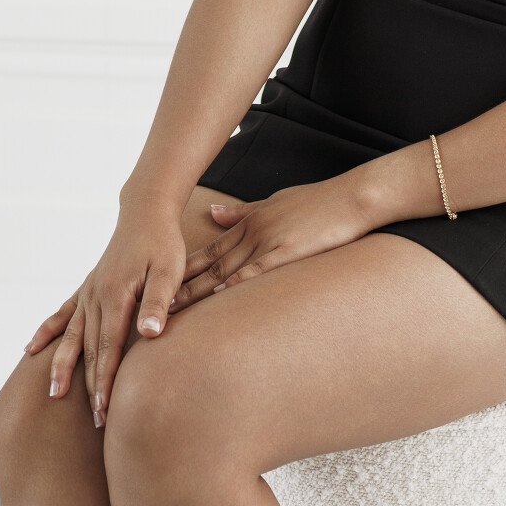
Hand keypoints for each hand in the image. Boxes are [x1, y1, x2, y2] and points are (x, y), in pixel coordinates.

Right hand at [24, 193, 229, 427]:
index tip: (105, 411)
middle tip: (96, 421)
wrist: (147, 210)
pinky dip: (47, 331)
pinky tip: (30, 349)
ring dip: (65, 366)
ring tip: (53, 394)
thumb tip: (149, 335)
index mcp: (116, 295)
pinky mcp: (87, 286)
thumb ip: (157, 302)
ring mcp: (88, 291)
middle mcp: (96, 296)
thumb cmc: (163, 241)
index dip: (106, 382)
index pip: (109, 349)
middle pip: (90, 349)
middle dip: (91, 386)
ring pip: (73, 336)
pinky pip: (63, 313)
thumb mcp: (169, 269)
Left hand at [167, 172, 376, 302]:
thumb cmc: (316, 202)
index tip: (160, 284)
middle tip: (155, 305)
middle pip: (210, 264)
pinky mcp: (288, 251)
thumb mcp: (274, 201)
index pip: (209, 251)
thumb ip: (242, 211)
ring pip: (226, 270)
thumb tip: (213, 213)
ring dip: (199, 291)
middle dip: (181, 285)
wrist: (350, 197)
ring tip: (174, 309)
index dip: (183, 269)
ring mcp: (269, 241)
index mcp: (249, 223)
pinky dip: (236, 284)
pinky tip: (219, 298)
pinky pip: (257, 271)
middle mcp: (253, 232)